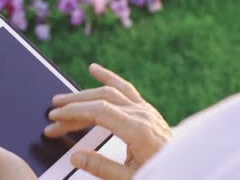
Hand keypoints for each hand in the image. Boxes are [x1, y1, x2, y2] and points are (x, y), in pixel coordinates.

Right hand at [45, 63, 172, 179]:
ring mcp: (146, 110)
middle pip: (101, 100)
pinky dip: (108, 78)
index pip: (99, 111)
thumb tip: (75, 156)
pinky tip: (94, 70)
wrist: (186, 171)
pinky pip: (125, 88)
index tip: (56, 118)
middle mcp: (143, 114)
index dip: (74, 112)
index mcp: (138, 130)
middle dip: (74, 105)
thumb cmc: (161, 173)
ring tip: (63, 98)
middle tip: (53, 113)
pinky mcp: (147, 110)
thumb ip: (102, 168)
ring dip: (85, 93)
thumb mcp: (129, 179)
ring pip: (111, 92)